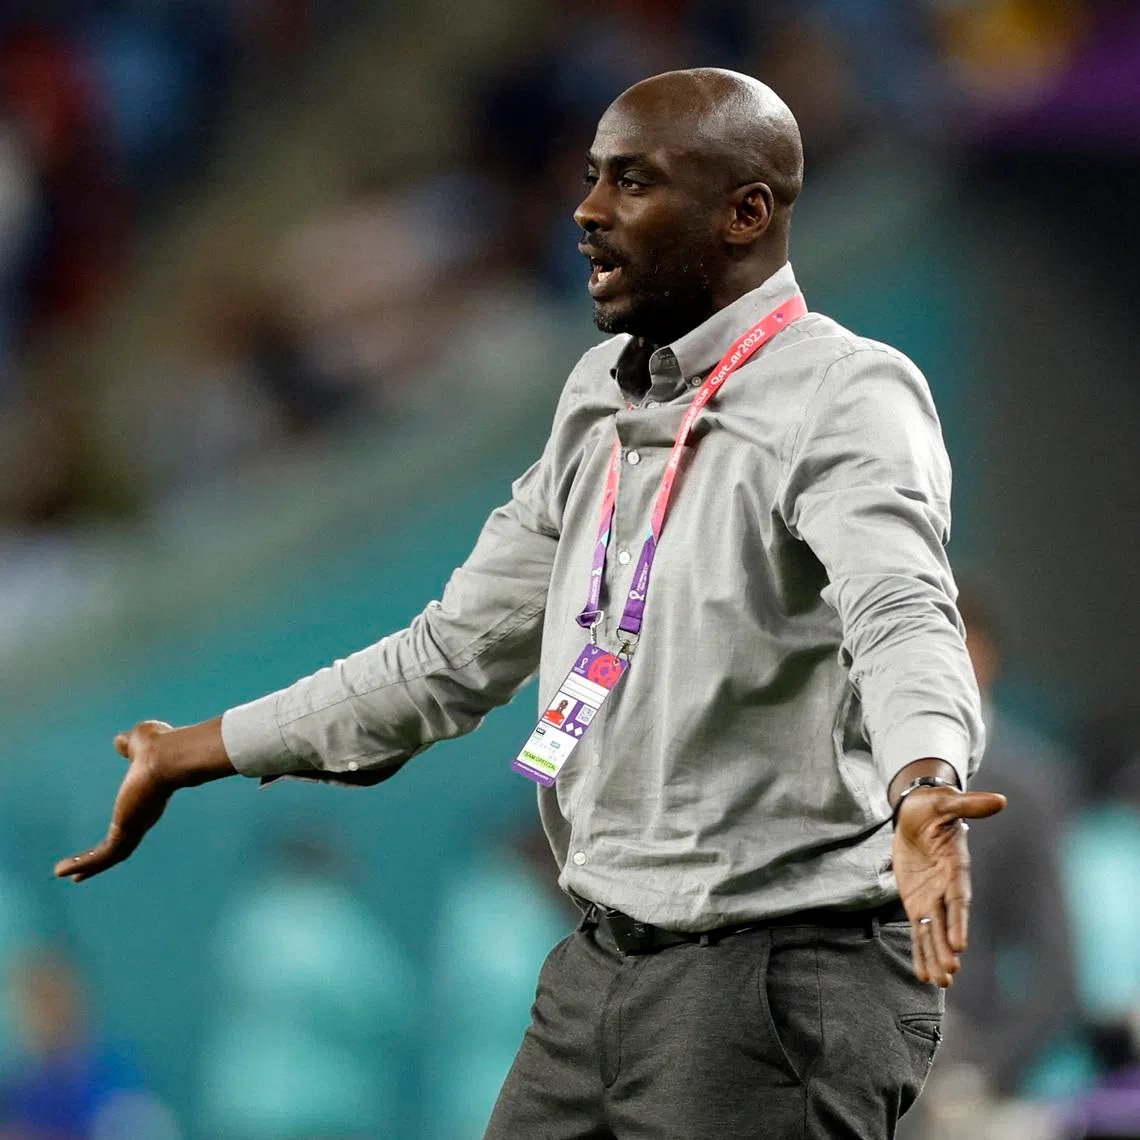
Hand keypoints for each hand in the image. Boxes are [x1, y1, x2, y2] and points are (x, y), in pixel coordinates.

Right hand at [54, 716, 233, 882]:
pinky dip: (83, 864)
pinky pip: (102, 855)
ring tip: (66, 874)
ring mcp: (137, 826)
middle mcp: (144, 816)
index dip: (119, 829)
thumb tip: (121, 741)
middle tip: (83, 871)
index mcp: (148, 798)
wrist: (169, 756)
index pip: (131, 819)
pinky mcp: (126, 832)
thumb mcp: (139, 742)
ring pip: (110, 854)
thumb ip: (129, 745)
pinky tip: (61, 871)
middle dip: (102, 857)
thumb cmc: (161, 745)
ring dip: (88, 866)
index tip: (110, 834)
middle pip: (122, 844)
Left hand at [892, 785, 1005, 986]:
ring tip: (941, 982)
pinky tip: (926, 975)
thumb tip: (999, 800)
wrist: (916, 812)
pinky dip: (922, 952)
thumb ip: (967, 805)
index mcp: (956, 866)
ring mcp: (932, 897)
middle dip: (947, 947)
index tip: (960, 944)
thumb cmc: (932, 805)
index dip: (958, 920)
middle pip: (947, 921)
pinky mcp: (918, 902)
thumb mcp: (945, 801)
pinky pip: (920, 931)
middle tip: (950, 972)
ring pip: (934, 932)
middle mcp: (946, 887)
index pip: (958, 897)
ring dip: (937, 956)